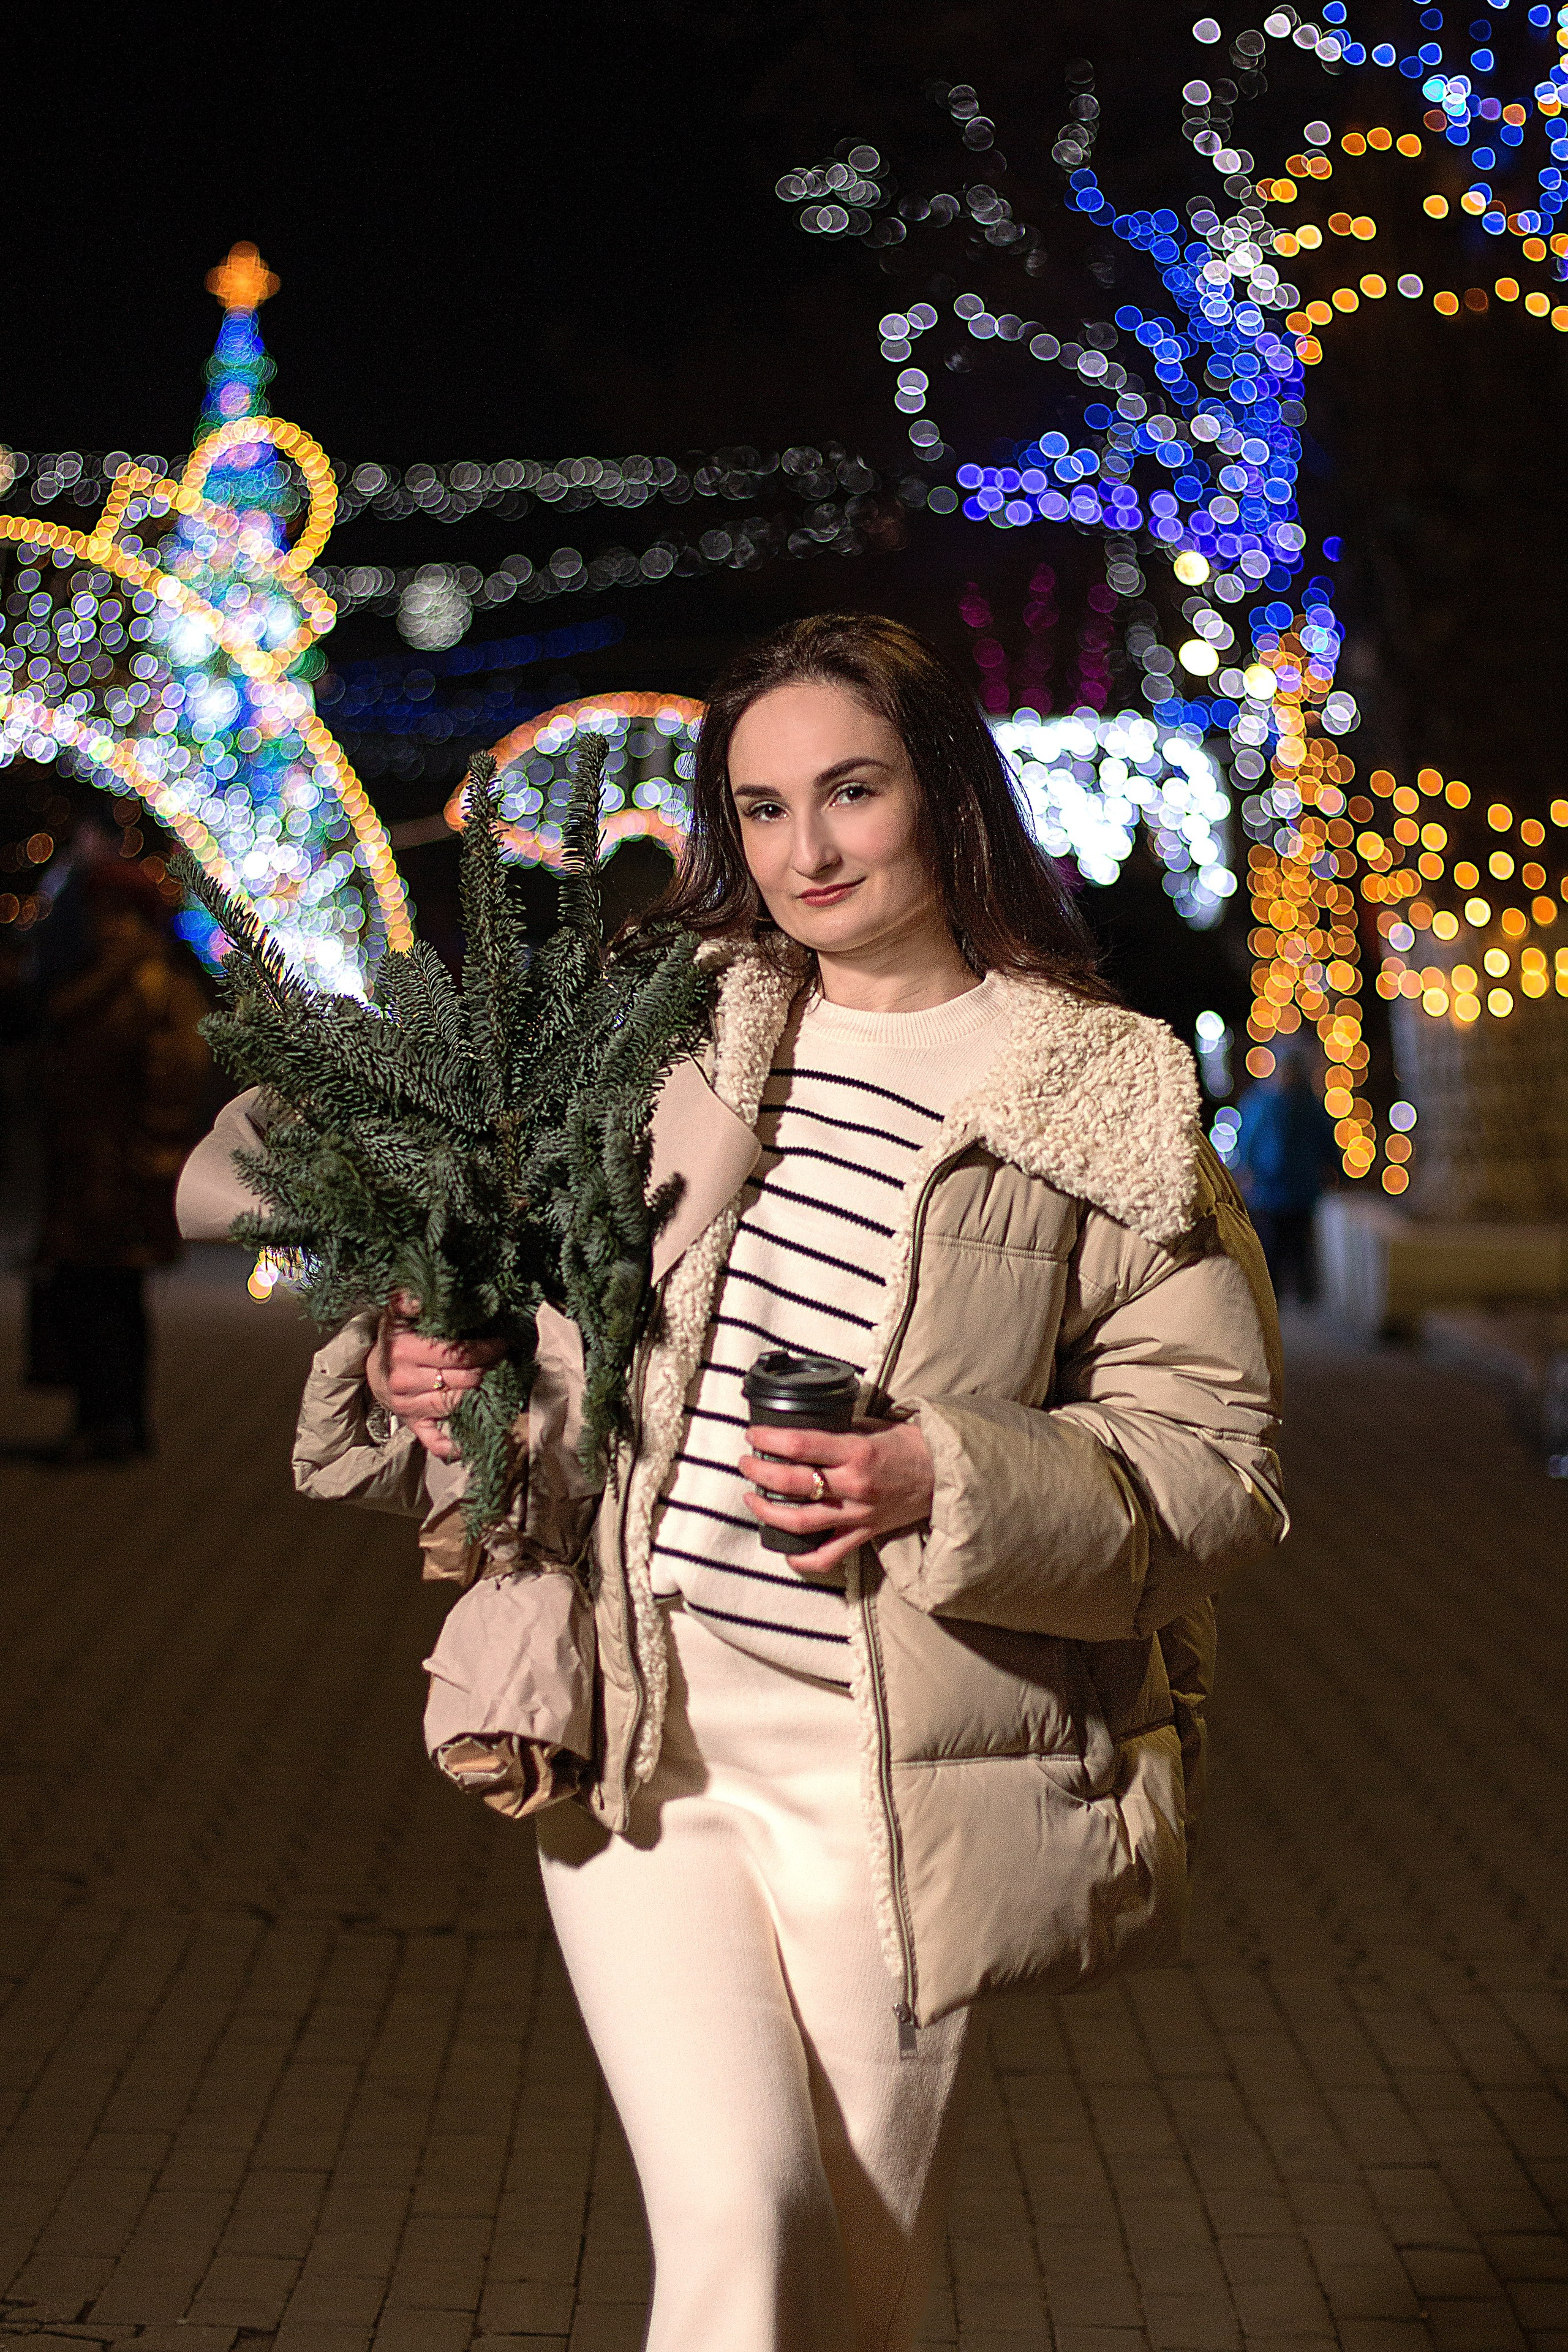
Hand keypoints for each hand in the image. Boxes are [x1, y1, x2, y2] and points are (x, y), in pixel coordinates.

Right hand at [366, 1291, 505, 1462]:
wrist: (372, 1370)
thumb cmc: (394, 1340)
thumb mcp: (397, 1315)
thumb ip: (406, 1301)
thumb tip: (415, 1293)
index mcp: (404, 1350)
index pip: (456, 1353)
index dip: (484, 1349)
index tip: (501, 1343)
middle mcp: (405, 1380)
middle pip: (462, 1378)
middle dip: (488, 1368)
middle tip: (503, 1360)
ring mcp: (408, 1405)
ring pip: (455, 1403)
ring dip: (480, 1394)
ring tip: (497, 1382)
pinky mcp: (412, 1423)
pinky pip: (432, 1439)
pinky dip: (450, 1445)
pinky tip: (467, 1444)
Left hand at [738, 1415, 934, 1576]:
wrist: (943, 1472)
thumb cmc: (907, 1445)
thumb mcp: (870, 1426)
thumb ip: (836, 1432)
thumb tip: (799, 1431)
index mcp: (855, 1452)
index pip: (800, 1445)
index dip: (769, 1439)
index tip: (753, 1434)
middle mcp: (853, 1486)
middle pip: (792, 1483)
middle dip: (760, 1472)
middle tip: (747, 1463)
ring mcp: (857, 1515)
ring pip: (801, 1521)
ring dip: (768, 1511)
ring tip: (751, 1498)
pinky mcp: (863, 1534)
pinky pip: (828, 1555)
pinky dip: (803, 1559)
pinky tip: (785, 1550)